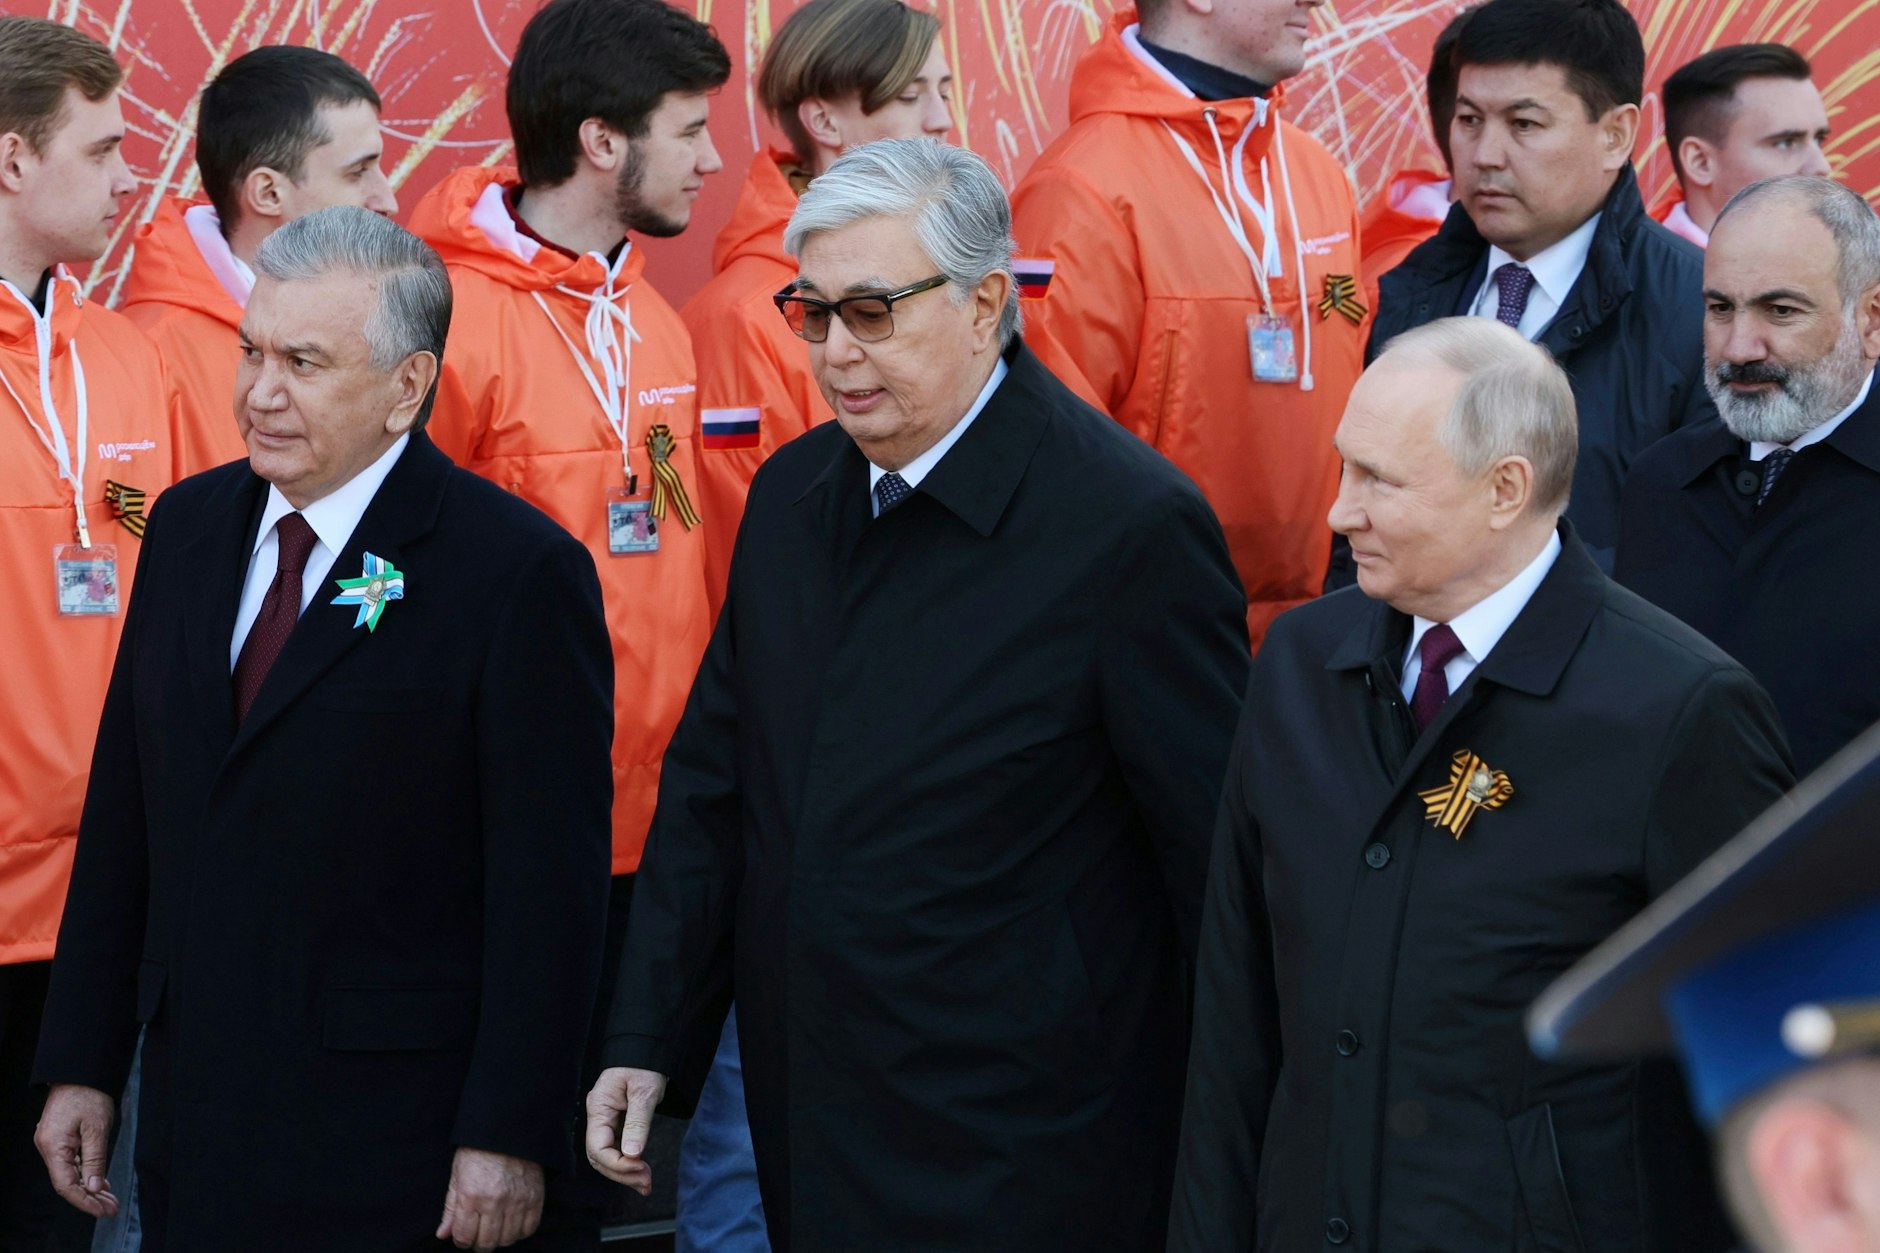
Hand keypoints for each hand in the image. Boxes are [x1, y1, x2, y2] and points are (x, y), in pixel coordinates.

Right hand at [34, 1084, 118, 1217]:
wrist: (80, 1070)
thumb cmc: (88, 1094)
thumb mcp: (97, 1128)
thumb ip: (95, 1159)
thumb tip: (93, 1187)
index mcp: (53, 1147)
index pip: (66, 1185)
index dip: (83, 1201)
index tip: (102, 1210)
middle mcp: (48, 1147)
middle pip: (68, 1182)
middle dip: (90, 1197)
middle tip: (111, 1208)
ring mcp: (52, 1143)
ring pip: (70, 1173)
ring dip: (90, 1187)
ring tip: (109, 1199)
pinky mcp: (59, 1138)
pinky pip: (71, 1162)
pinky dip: (86, 1173)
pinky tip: (99, 1182)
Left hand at [435, 1147, 543, 1249]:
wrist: (508, 1130)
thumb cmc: (479, 1151)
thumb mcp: (457, 1175)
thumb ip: (451, 1208)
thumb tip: (443, 1235)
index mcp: (471, 1196)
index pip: (464, 1236)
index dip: (462, 1240)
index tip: (464, 1234)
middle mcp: (494, 1202)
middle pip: (487, 1243)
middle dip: (480, 1243)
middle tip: (479, 1234)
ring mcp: (517, 1201)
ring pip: (508, 1239)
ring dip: (500, 1239)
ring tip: (496, 1228)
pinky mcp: (535, 1197)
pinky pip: (529, 1228)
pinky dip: (520, 1231)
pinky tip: (513, 1222)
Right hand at [584, 1066, 666, 1194]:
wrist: (648, 1047)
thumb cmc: (645, 1064)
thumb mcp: (645, 1091)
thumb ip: (637, 1123)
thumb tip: (632, 1155)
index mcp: (599, 1107)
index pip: (597, 1148)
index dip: (616, 1164)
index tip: (640, 1168)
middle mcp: (598, 1116)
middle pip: (599, 1157)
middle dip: (621, 1173)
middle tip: (646, 1183)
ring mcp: (606, 1120)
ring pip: (608, 1156)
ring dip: (626, 1173)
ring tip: (646, 1184)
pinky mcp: (617, 1122)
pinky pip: (617, 1148)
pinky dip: (629, 1163)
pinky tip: (641, 1173)